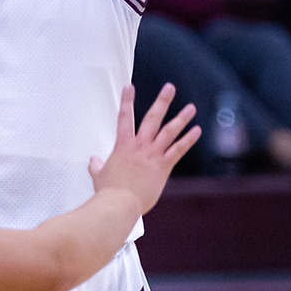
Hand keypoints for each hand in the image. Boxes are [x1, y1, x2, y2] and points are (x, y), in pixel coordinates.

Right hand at [90, 85, 198, 210]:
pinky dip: (188, 140)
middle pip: (152, 118)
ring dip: (181, 118)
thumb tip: (93, 161)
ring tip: (191, 108)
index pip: (124, 117)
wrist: (120, 203)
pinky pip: (178, 150)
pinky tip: (196, 130)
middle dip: (162, 101)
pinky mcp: (163, 166)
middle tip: (169, 88)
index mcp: (123, 146)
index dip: (126, 100)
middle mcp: (139, 146)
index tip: (129, 86)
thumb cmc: (109, 191)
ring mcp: (152, 155)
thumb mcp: (98, 175)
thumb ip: (96, 166)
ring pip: (169, 131)